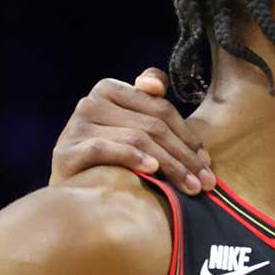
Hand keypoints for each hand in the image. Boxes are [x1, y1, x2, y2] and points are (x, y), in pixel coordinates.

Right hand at [49, 69, 215, 193]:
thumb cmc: (110, 156)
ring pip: (137, 139)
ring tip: (190, 186)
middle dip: (184, 156)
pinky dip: (132, 158)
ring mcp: (76, 126)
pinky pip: (107, 149)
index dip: (189, 135)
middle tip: (206, 182)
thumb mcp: (131, 124)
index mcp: (109, 89)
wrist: (72, 188)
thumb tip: (156, 86)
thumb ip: (149, 100)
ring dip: (170, 165)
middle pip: (152, 126)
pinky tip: (152, 171)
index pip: (161, 109)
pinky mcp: (67, 150)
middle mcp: (90, 102)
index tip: (207, 162)